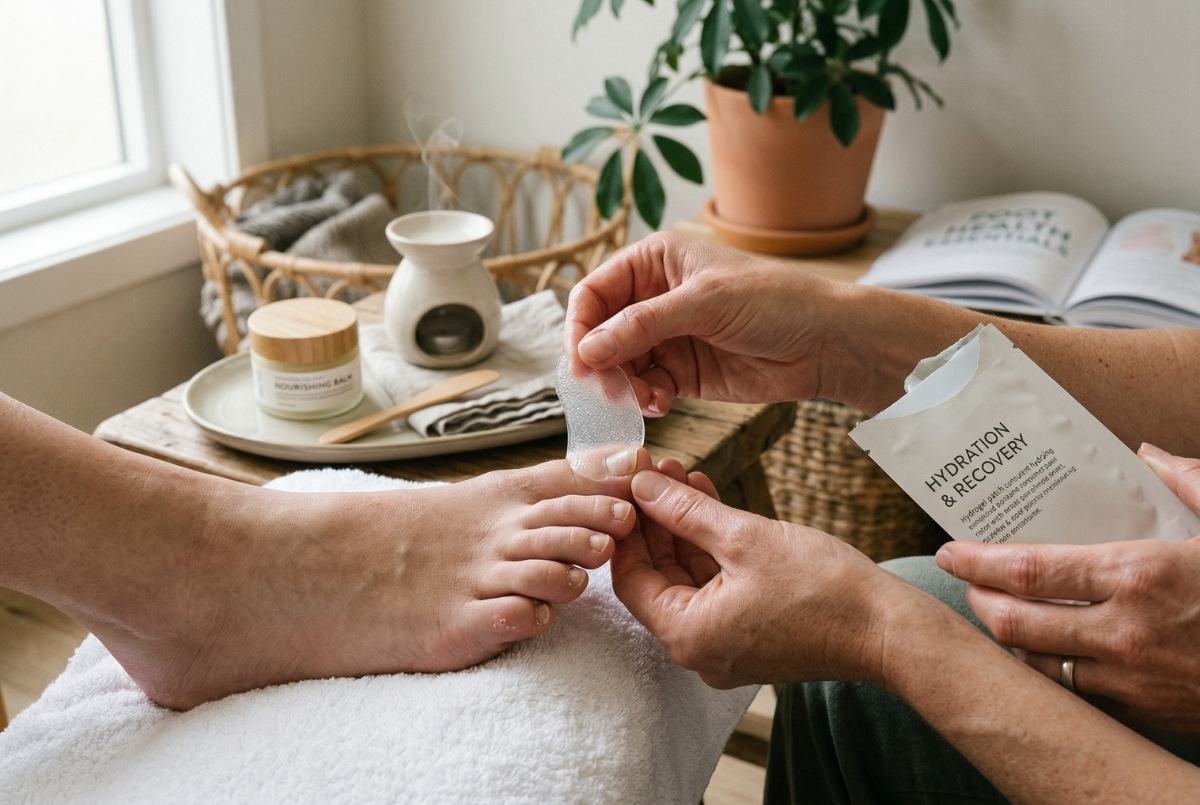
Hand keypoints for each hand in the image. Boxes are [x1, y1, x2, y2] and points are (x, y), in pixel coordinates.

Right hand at [564, 232, 839, 414]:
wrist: (826, 343)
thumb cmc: (774, 302)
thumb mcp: (704, 303)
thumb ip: (643, 325)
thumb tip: (588, 350)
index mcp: (654, 261)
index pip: (594, 293)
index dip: (580, 327)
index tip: (580, 362)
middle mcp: (654, 297)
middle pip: (600, 333)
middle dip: (599, 364)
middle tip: (607, 392)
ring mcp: (667, 336)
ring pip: (619, 366)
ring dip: (622, 387)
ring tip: (642, 400)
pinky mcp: (682, 372)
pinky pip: (645, 388)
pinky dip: (645, 400)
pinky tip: (660, 405)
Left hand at [612, 465, 912, 688]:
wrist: (889, 630)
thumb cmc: (823, 590)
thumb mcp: (743, 536)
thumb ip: (684, 510)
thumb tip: (642, 484)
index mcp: (686, 634)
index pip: (629, 577)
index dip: (625, 526)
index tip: (625, 483)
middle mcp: (698, 649)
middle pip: (657, 577)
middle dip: (656, 520)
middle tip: (655, 471)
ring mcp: (725, 645)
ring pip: (687, 579)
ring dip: (684, 528)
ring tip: (682, 475)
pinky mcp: (750, 635)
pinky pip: (715, 588)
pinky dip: (710, 549)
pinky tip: (709, 502)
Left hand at [936, 443, 1199, 736]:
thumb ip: (1189, 482)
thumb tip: (1147, 453)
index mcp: (1139, 575)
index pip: (1028, 569)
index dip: (977, 560)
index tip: (950, 549)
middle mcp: (1124, 633)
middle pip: (1014, 624)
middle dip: (977, 601)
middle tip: (965, 580)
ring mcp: (1133, 682)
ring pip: (1037, 666)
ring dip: (1007, 640)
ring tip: (998, 612)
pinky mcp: (1147, 715)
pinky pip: (1076, 694)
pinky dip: (1049, 671)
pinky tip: (1047, 651)